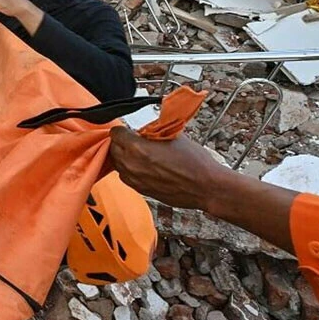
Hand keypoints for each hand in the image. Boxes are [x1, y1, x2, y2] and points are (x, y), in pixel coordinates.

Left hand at [107, 127, 227, 210]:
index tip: (129, 130)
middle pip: (113, 148)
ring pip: (118, 164)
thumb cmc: (194, 161)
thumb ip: (152, 131)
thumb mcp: (173, 134)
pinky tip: (145, 166)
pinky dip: (131, 169)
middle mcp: (131, 165)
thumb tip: (143, 129)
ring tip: (140, 153)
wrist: (205, 186)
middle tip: (135, 140)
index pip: (115, 133)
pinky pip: (126, 176)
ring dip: (124, 157)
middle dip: (122, 142)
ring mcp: (134, 179)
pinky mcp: (140, 190)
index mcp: (137, 148)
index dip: (123, 129)